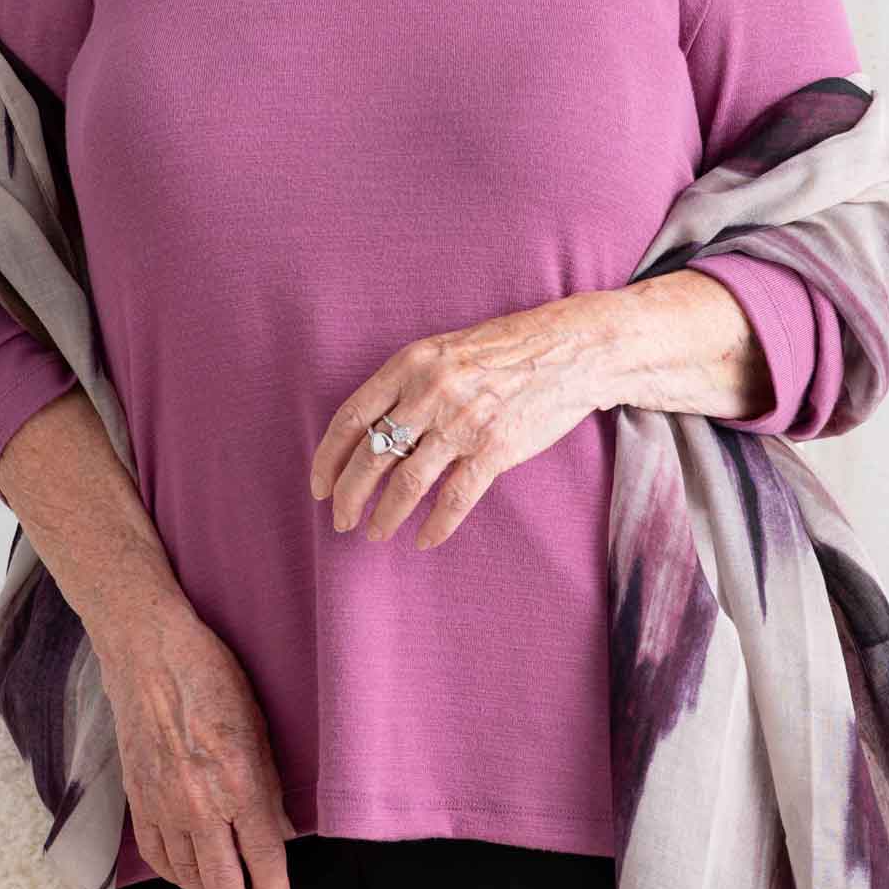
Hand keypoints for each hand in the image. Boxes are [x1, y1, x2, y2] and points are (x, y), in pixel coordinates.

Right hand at [95, 605, 297, 888]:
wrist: (148, 653)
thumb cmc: (211, 677)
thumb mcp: (258, 726)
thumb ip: (268, 787)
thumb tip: (278, 833)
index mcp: (239, 782)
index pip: (262, 856)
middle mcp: (200, 803)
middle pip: (221, 879)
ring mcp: (163, 803)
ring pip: (184, 872)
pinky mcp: (136, 796)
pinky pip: (154, 851)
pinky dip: (171, 873)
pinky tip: (182, 879)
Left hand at [309, 293, 614, 550]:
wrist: (567, 350)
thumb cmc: (502, 349)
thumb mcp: (442, 352)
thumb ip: (405, 385)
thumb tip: (368, 433)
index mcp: (409, 364)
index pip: (351, 418)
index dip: (328, 458)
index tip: (320, 486)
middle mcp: (430, 392)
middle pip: (372, 455)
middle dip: (349, 496)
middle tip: (341, 520)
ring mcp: (463, 422)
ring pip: (407, 483)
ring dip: (385, 515)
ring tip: (375, 533)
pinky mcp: (496, 449)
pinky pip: (455, 498)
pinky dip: (436, 525)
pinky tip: (425, 539)